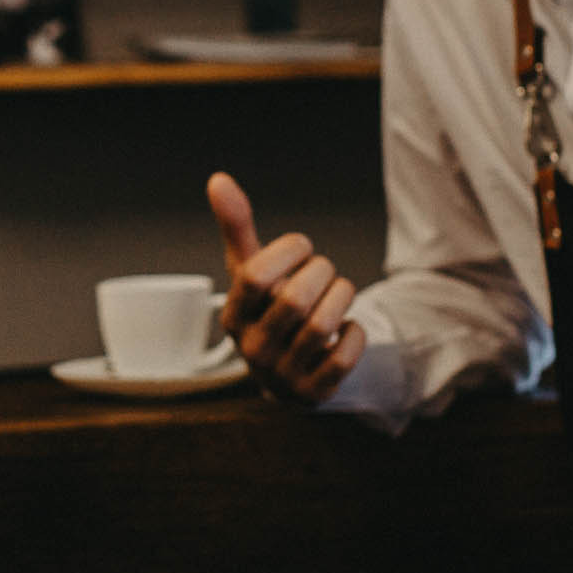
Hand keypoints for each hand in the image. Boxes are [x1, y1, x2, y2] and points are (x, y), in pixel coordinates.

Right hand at [208, 172, 365, 402]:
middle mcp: (252, 350)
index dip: (289, 251)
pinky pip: (344, 357)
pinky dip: (355, 333)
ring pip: (322, 327)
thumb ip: (237, 228)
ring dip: (342, 296)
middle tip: (324, 271)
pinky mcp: (314, 393)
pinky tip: (347, 327)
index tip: (303, 246)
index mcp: (233, 316)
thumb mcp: (251, 271)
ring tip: (339, 291)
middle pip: (293, 299)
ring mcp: (282, 375)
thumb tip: (218, 179)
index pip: (255, 276)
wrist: (287, 373)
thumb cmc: (269, 309)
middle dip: (321, 272)